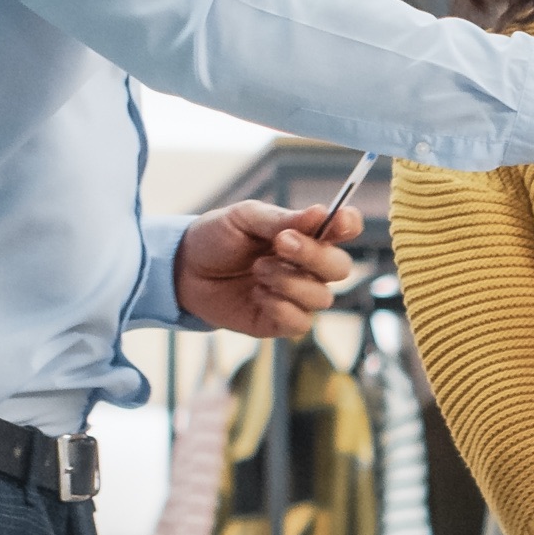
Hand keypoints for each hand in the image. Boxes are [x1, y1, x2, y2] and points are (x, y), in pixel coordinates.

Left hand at [173, 198, 355, 339]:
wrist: (184, 270)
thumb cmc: (217, 238)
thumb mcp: (245, 218)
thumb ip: (282, 219)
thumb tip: (322, 213)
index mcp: (306, 235)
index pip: (344, 230)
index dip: (349, 226)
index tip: (340, 222)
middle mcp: (309, 267)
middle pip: (340, 267)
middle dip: (314, 255)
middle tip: (281, 244)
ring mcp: (298, 296)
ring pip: (322, 297)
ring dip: (290, 282)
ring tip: (258, 270)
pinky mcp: (281, 322)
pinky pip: (301, 322)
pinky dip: (281, 307)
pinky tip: (257, 295)